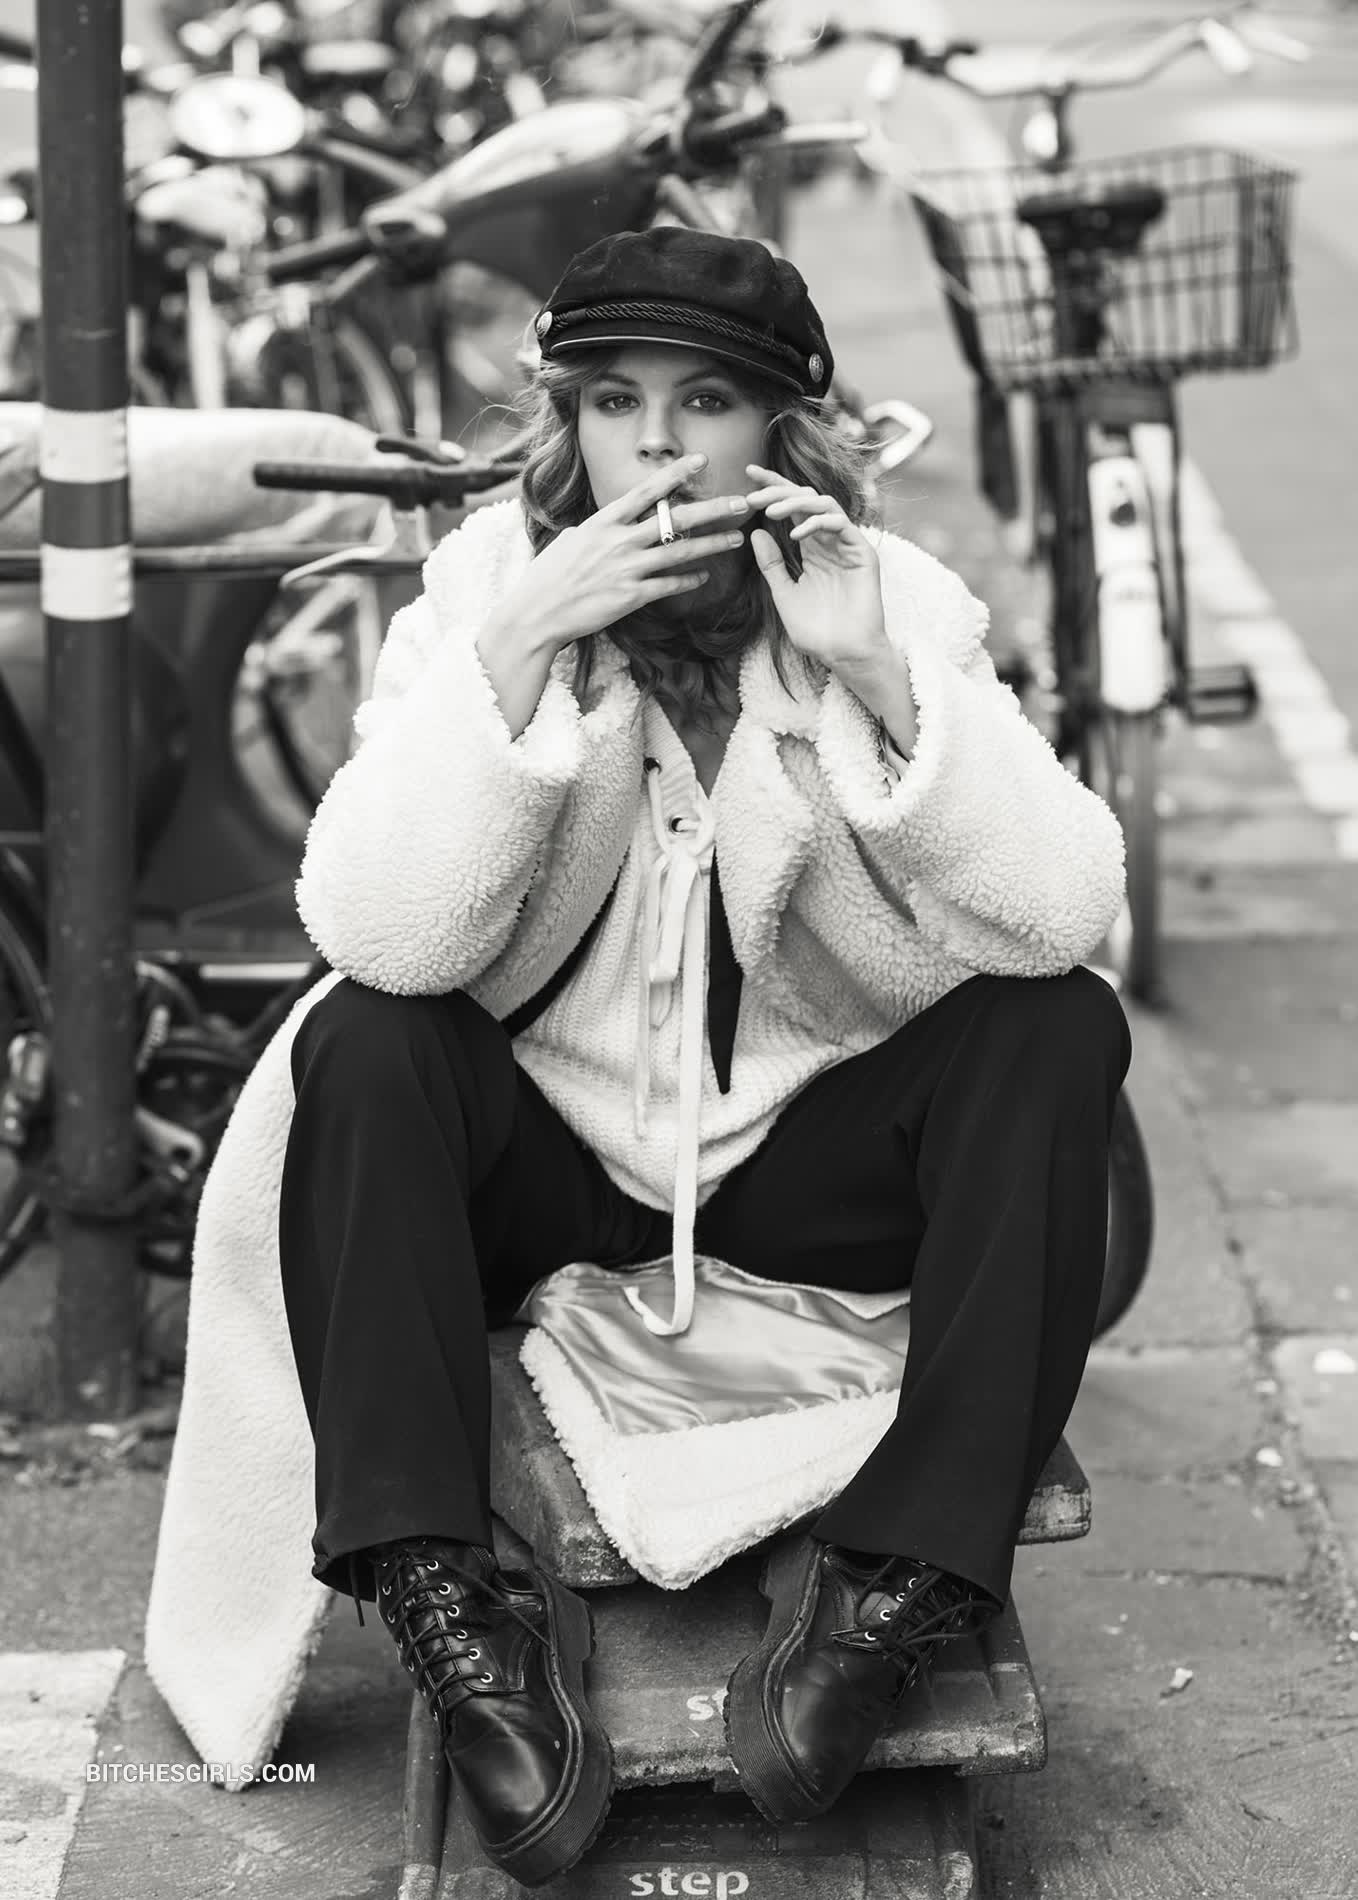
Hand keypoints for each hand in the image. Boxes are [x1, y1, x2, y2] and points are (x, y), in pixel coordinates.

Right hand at [498, 454, 753, 653]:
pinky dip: (689, 580)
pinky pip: (668, 585)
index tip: (701, 460)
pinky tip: (705, 576)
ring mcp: (626, 569)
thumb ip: (592, 531)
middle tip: (742, 503)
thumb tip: (600, 527)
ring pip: (680, 551)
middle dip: (713, 509)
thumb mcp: (569, 542)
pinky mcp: (630, 597)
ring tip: (737, 539)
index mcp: (603, 522)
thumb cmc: (547, 577)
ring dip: (713, 544)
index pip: (646, 490)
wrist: (536, 614)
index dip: (676, 474)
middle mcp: (619, 541)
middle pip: (676, 519)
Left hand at [745, 465, 890, 673]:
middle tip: (752, 493)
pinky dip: (816, 524)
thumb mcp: (783, 594)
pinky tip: (796, 536)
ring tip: (771, 512)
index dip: (773, 487)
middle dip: (779, 489)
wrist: (843, 654)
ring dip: (795, 503)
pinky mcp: (862, 553)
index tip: (748, 475)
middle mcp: (830, 541)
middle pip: (806, 498)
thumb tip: (754, 531)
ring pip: (823, 504)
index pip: (792, 507)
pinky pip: (840, 524)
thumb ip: (771, 564)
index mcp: (812, 547)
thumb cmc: (816, 631)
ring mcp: (847, 545)